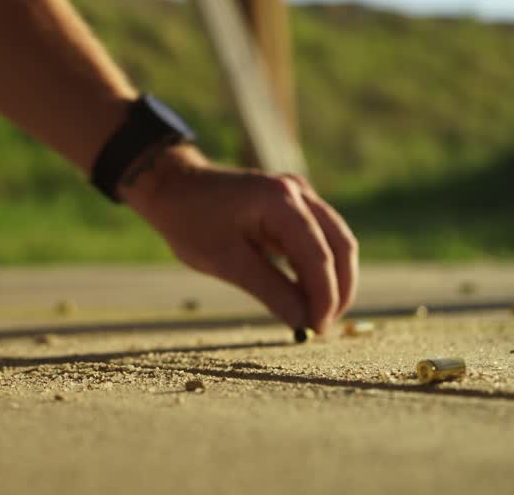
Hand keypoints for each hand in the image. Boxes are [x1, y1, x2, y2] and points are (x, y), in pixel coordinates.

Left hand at [123, 145, 357, 333]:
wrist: (173, 186)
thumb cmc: (190, 220)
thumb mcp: (225, 261)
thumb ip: (270, 290)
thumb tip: (304, 323)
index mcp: (279, 200)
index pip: (318, 254)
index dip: (324, 296)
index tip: (319, 329)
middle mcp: (297, 191)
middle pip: (340, 244)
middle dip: (339, 289)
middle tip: (324, 327)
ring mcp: (299, 194)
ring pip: (336, 240)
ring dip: (333, 279)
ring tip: (318, 316)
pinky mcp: (295, 204)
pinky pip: (320, 237)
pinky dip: (319, 266)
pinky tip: (307, 293)